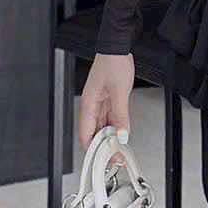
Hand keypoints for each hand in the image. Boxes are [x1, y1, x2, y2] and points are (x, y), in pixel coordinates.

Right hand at [79, 52, 134, 167]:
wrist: (117, 46)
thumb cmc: (112, 62)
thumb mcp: (119, 91)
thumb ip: (120, 115)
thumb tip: (121, 134)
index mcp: (88, 105)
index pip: (86, 135)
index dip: (93, 150)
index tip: (102, 160)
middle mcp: (92, 105)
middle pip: (95, 133)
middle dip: (104, 146)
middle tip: (115, 157)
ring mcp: (100, 102)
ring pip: (103, 126)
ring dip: (111, 137)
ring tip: (120, 148)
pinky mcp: (108, 98)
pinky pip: (110, 117)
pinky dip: (116, 126)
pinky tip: (122, 132)